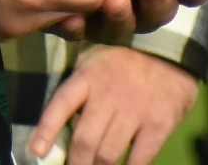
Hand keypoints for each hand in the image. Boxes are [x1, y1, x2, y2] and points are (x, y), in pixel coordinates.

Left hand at [29, 45, 200, 163]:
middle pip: (84, 141)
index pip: (61, 104)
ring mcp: (135, 110)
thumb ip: (77, 93)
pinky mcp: (158, 125)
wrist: (171, 53)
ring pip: (108, 155)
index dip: (46, 130)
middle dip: (76, 164)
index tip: (35, 152)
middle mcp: (109, 94)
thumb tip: (58, 131)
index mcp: (88, 77)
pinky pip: (139, 160)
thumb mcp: (94, 63)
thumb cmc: (124, 62)